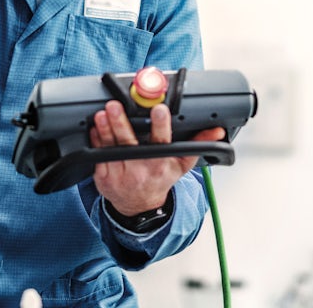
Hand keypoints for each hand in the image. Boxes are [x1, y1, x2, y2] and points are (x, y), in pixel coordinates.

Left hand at [89, 100, 225, 216]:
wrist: (139, 206)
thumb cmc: (161, 179)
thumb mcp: (182, 164)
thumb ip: (198, 144)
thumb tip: (217, 131)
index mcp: (160, 164)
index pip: (162, 142)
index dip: (161, 125)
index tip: (159, 110)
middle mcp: (140, 169)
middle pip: (128, 143)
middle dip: (121, 123)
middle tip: (116, 106)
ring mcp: (120, 174)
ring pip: (109, 147)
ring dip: (105, 129)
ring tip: (102, 113)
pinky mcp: (104, 176)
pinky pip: (97, 154)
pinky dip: (96, 139)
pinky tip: (95, 127)